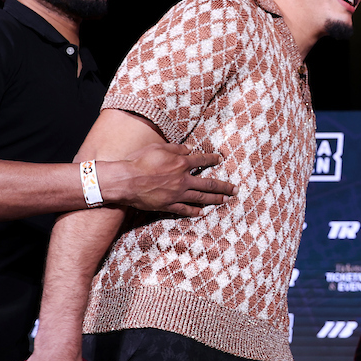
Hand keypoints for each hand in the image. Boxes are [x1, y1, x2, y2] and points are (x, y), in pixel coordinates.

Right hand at [119, 143, 235, 215]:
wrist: (125, 181)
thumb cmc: (139, 161)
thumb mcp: (158, 148)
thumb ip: (176, 148)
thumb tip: (189, 148)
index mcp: (181, 163)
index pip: (202, 160)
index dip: (212, 159)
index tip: (220, 159)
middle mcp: (183, 180)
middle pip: (209, 184)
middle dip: (224, 186)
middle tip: (235, 189)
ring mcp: (177, 194)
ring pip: (201, 198)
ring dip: (215, 199)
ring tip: (225, 200)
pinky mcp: (168, 205)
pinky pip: (184, 209)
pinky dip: (194, 211)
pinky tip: (202, 212)